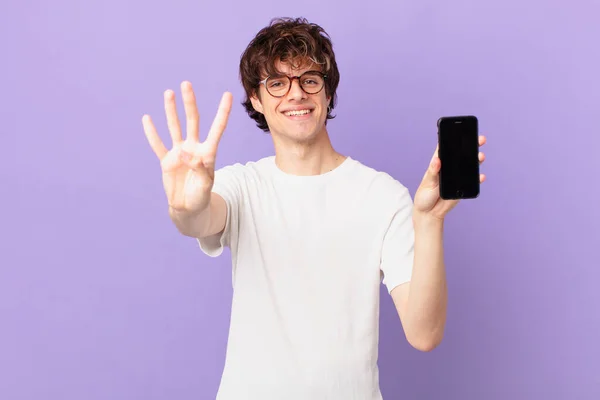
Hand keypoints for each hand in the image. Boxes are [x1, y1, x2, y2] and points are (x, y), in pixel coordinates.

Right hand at [142, 81, 232, 212]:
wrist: (188, 208)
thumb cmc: (201, 197)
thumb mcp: (205, 186)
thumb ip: (199, 169)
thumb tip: (185, 153)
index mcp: (208, 153)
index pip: (216, 129)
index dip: (222, 112)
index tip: (227, 95)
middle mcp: (193, 148)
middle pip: (192, 121)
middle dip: (189, 103)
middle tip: (186, 84)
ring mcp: (179, 153)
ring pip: (175, 127)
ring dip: (171, 110)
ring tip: (168, 93)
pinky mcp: (166, 161)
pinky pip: (157, 144)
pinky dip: (152, 133)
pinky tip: (147, 119)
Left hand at [413, 135, 486, 219]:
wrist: (430, 212)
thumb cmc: (425, 195)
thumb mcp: (427, 182)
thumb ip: (433, 171)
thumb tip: (437, 159)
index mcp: (438, 164)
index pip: (446, 148)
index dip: (453, 138)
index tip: (461, 130)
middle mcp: (449, 168)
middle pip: (461, 155)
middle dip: (471, 146)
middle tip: (480, 140)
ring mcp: (457, 177)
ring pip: (469, 165)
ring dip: (476, 160)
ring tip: (481, 157)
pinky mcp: (463, 186)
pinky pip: (472, 181)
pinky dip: (478, 178)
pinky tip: (481, 176)